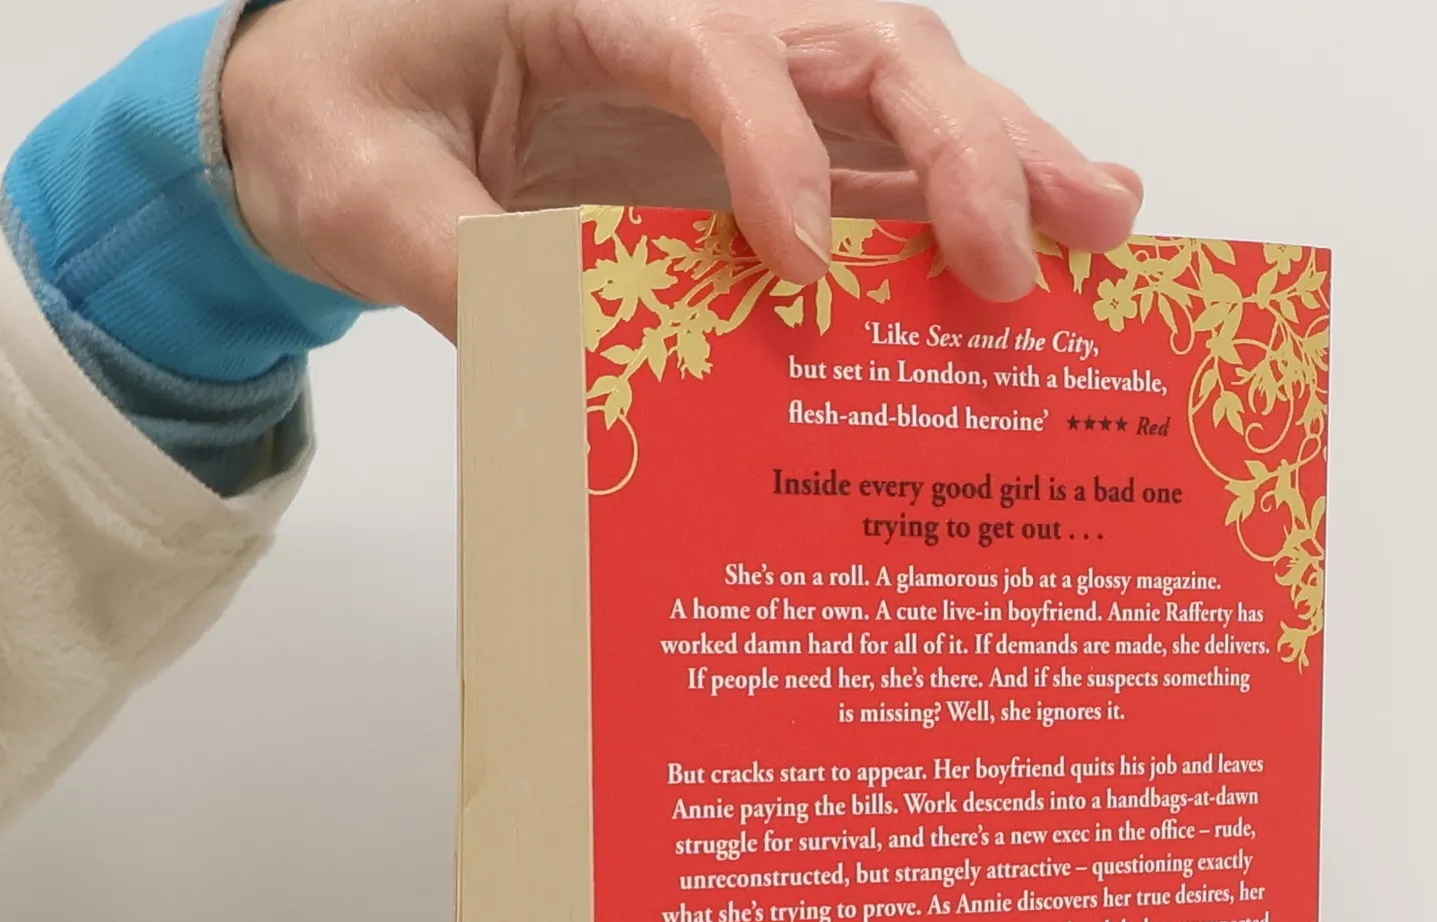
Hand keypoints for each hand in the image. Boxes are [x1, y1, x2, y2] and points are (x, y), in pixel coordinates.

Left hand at [221, 0, 1142, 336]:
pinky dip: (963, 201)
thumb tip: (563, 371)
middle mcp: (695, 14)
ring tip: (1103, 230)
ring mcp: (739, 74)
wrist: (333, 91)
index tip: (804, 270)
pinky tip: (1047, 246)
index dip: (771, 148)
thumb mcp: (356, 185)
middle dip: (960, 140)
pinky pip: (879, 156)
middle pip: (863, 42)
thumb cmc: (335, 108)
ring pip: (903, 87)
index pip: (713, 45)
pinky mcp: (758, 140)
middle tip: (1026, 254)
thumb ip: (452, 262)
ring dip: (1007, 156)